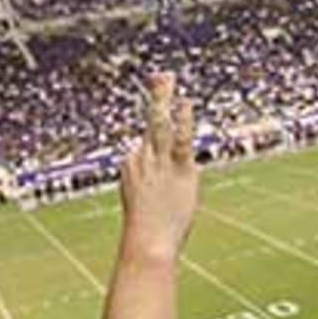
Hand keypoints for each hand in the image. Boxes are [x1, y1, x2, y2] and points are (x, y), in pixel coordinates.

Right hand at [120, 73, 198, 263]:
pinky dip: (182, 121)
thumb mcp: (145, 209)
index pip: (146, 145)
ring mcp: (159, 163)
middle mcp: (143, 159)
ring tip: (166, 76)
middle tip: (160, 75)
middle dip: (155, 98)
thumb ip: (151, 196)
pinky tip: (185, 104)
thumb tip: (156, 199)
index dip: (157, 148)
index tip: (161, 149)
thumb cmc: (147, 234)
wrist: (148, 243)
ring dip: (162, 99)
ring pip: (159, 125)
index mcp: (132, 167)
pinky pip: (180, 141)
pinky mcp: (178, 170)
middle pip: (149, 123)